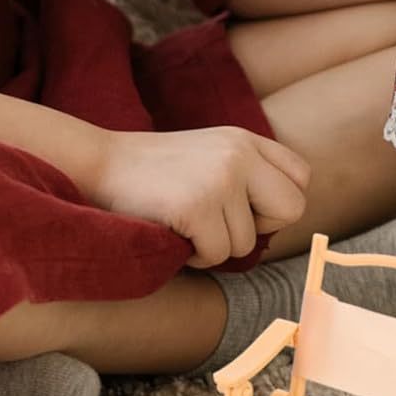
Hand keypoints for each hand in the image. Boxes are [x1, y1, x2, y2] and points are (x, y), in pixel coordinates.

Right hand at [88, 127, 310, 268]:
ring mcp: (220, 178)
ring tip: (184, 222)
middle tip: (221, 223)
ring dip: (215, 246)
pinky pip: (217, 255)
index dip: (277, 203)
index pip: (301, 178)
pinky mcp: (196, 206)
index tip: (245, 208)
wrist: (95, 165)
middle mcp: (239, 154)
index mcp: (245, 139)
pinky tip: (173, 232)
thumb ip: (248, 174)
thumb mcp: (210, 155)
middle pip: (292, 209)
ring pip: (247, 242)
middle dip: (259, 228)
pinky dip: (195, 256)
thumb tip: (286, 217)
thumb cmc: (152, 173)